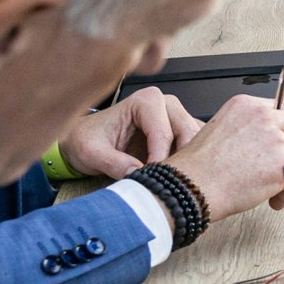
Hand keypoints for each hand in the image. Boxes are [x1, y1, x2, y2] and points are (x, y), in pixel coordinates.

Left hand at [60, 88, 201, 178]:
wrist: (86, 140)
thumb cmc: (88, 140)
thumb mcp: (90, 152)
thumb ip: (112, 162)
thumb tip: (137, 174)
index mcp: (146, 100)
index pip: (164, 133)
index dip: (159, 159)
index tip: (150, 179)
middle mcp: (166, 104)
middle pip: (187, 133)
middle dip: (179, 160)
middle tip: (165, 183)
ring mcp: (177, 117)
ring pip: (197, 139)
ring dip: (188, 161)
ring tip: (172, 182)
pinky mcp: (181, 131)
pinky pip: (196, 145)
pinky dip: (191, 162)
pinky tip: (177, 177)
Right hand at [164, 95, 283, 216]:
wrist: (189, 188)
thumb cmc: (197, 169)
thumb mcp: (219, 132)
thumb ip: (247, 130)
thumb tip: (267, 142)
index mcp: (245, 105)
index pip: (281, 110)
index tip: (280, 142)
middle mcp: (262, 116)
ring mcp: (274, 138)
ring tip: (262, 189)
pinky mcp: (281, 162)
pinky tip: (270, 199)